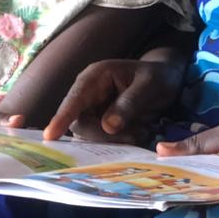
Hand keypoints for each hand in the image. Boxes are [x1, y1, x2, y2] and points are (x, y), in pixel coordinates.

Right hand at [43, 59, 183, 142]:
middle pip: (80, 122)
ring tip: (142, 130)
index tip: (49, 136)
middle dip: (103, 135)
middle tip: (136, 134)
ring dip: (113, 139)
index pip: (74, 99)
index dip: (61, 117)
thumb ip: (128, 104)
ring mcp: (93, 108)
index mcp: (95, 76)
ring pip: (90, 134)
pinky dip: (118, 141)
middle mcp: (89, 93)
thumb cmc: (158, 77)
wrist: (168, 80)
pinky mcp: (101, 122)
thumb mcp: (149, 86)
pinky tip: (138, 133)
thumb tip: (107, 126)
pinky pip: (101, 139)